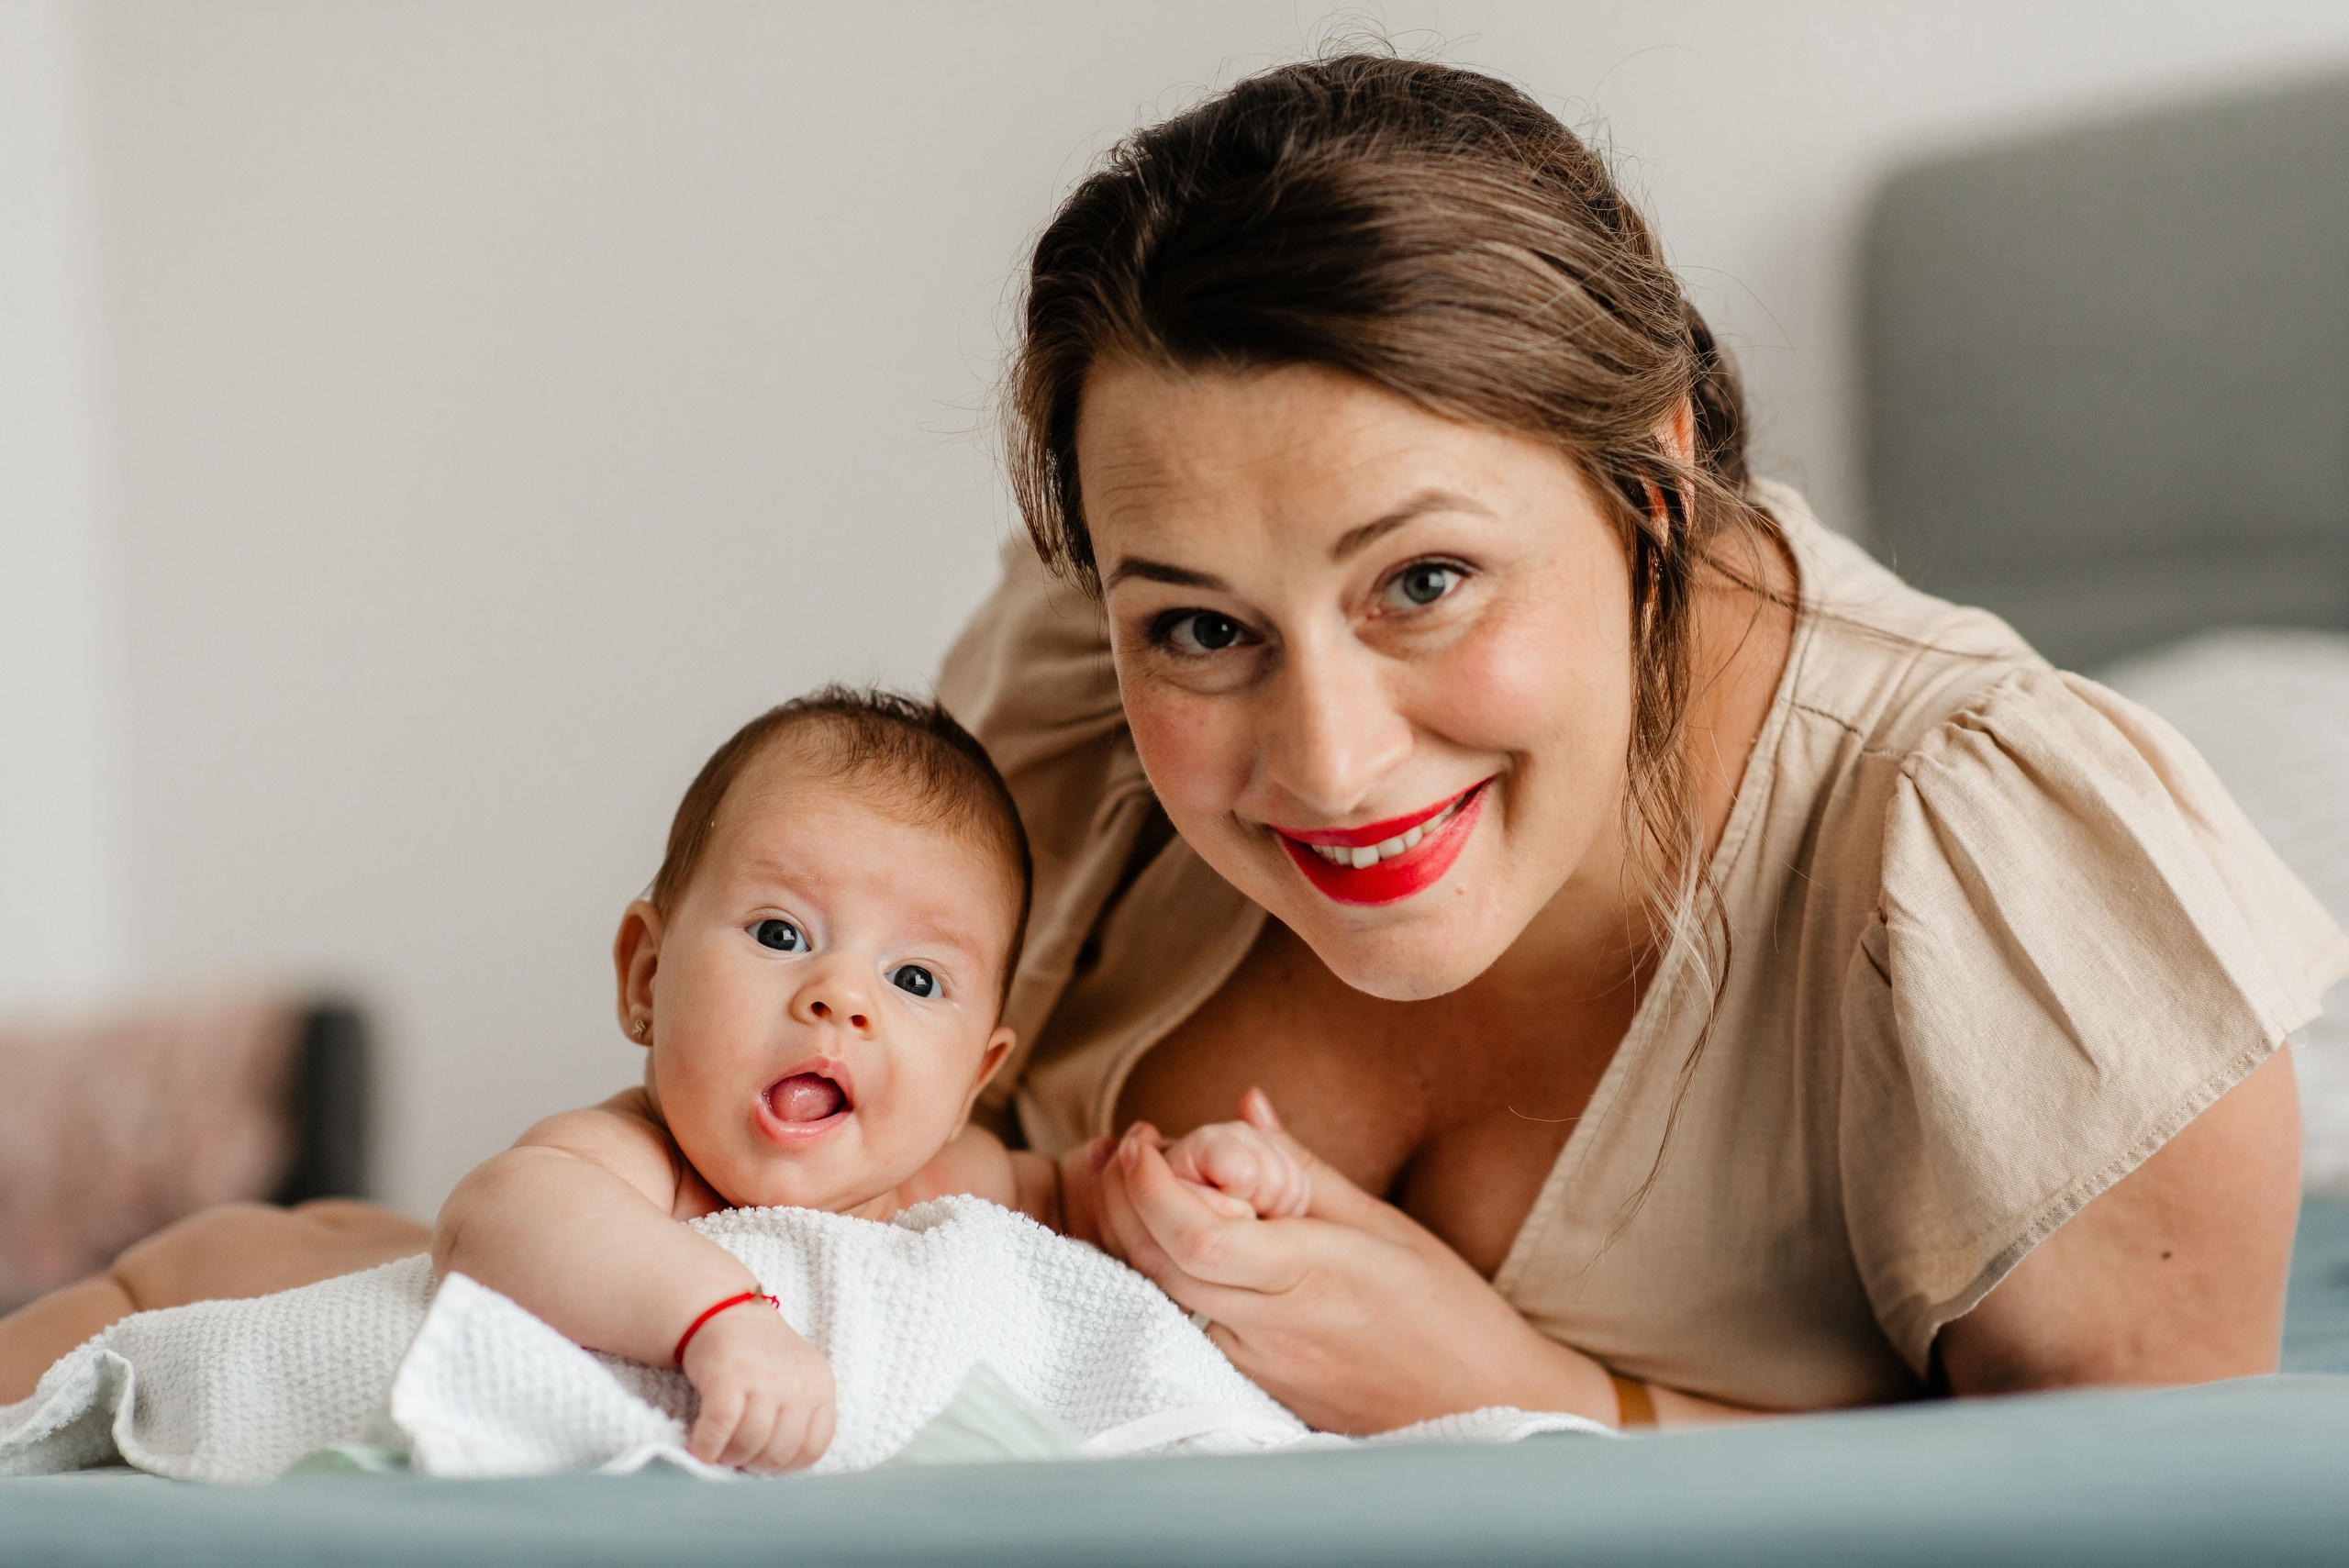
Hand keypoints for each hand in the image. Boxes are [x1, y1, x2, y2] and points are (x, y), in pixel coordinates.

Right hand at [677, 1301, 836, 1471]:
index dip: (787, 1466)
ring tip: (720, 1451)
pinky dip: (708, 1446)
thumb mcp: (797, 1381)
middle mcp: (798, 1382)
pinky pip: (721, 1427)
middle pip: (779, 1451)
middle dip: (755, 1464)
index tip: (767, 1461)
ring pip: (750, 1443)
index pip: (813, 1447)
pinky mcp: (729, 1375)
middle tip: (739, 1457)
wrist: (727, 1313)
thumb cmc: (761, 1358)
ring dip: (730, 1457)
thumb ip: (798, 1417)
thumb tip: (779, 1466)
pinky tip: (701, 1448)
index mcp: (821, 1386)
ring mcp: (764, 1378)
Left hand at [1095, 1091, 1614, 1433]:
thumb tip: (1244, 1105)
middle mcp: (1272, 1330)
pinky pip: (1177, 1324)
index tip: (1142, 1141)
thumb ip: (1297, 1166)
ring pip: (1155, 1298)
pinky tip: (1154, 1236)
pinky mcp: (1250, 1387)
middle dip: (1123, 1197)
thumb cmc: (1444, 1307)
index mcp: (1311, 1277)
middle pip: (1158, 1264)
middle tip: (1131, 1146)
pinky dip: (1151, 1274)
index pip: (1197, 1234)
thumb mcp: (1380, 1221)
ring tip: (1132, 1180)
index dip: (1151, 1184)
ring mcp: (1255, 1368)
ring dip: (1126, 1235)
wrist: (1483, 1405)